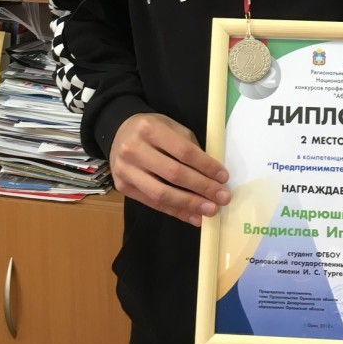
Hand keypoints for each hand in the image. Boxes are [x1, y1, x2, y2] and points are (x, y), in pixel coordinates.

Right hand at [109, 112, 229, 225]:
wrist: (118, 133)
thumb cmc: (152, 130)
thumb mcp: (172, 127)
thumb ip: (189, 147)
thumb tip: (212, 175)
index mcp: (150, 129)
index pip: (183, 151)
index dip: (206, 166)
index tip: (224, 177)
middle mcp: (134, 149)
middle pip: (174, 174)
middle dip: (202, 188)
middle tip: (222, 198)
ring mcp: (126, 170)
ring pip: (161, 193)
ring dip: (189, 204)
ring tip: (210, 210)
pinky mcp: (123, 187)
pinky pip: (153, 203)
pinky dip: (176, 212)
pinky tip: (193, 216)